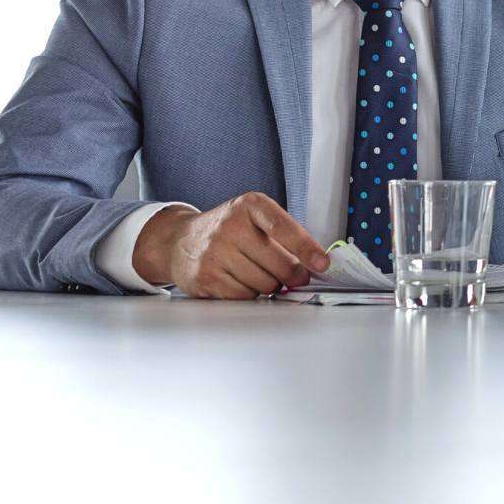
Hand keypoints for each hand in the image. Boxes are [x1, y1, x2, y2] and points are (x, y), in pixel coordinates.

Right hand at [132, 192, 331, 298]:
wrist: (180, 241)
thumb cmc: (228, 230)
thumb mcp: (254, 218)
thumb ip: (284, 235)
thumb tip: (314, 265)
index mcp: (249, 206)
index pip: (284, 228)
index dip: (307, 248)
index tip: (323, 264)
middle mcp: (229, 227)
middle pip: (279, 264)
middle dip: (293, 275)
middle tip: (295, 276)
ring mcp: (214, 253)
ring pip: (264, 284)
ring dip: (270, 286)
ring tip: (259, 273)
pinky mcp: (204, 278)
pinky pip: (244, 297)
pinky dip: (250, 294)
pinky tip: (242, 281)